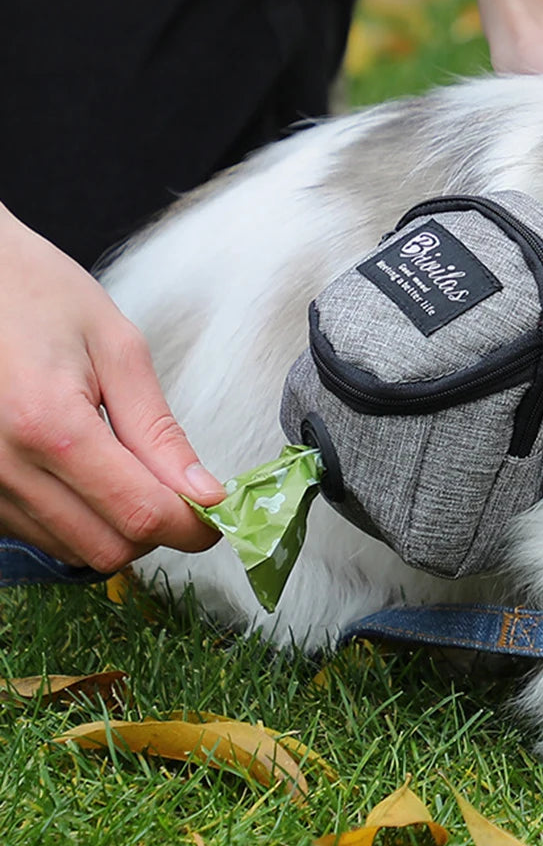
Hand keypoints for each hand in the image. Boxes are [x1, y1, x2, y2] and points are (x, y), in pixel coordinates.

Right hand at [0, 206, 223, 571]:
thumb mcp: (117, 349)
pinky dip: (79, 518)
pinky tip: (89, 472)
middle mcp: (4, 468)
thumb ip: (160, 431)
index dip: (193, 525)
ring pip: (72, 550)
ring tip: (131, 468)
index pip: (139, 513)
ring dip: (117, 526)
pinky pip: (39, 533)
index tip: (219, 514)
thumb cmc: (38, 295)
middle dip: (158, 530)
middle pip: (107, 548)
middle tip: (184, 492)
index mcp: (49, 426)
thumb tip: (204, 493)